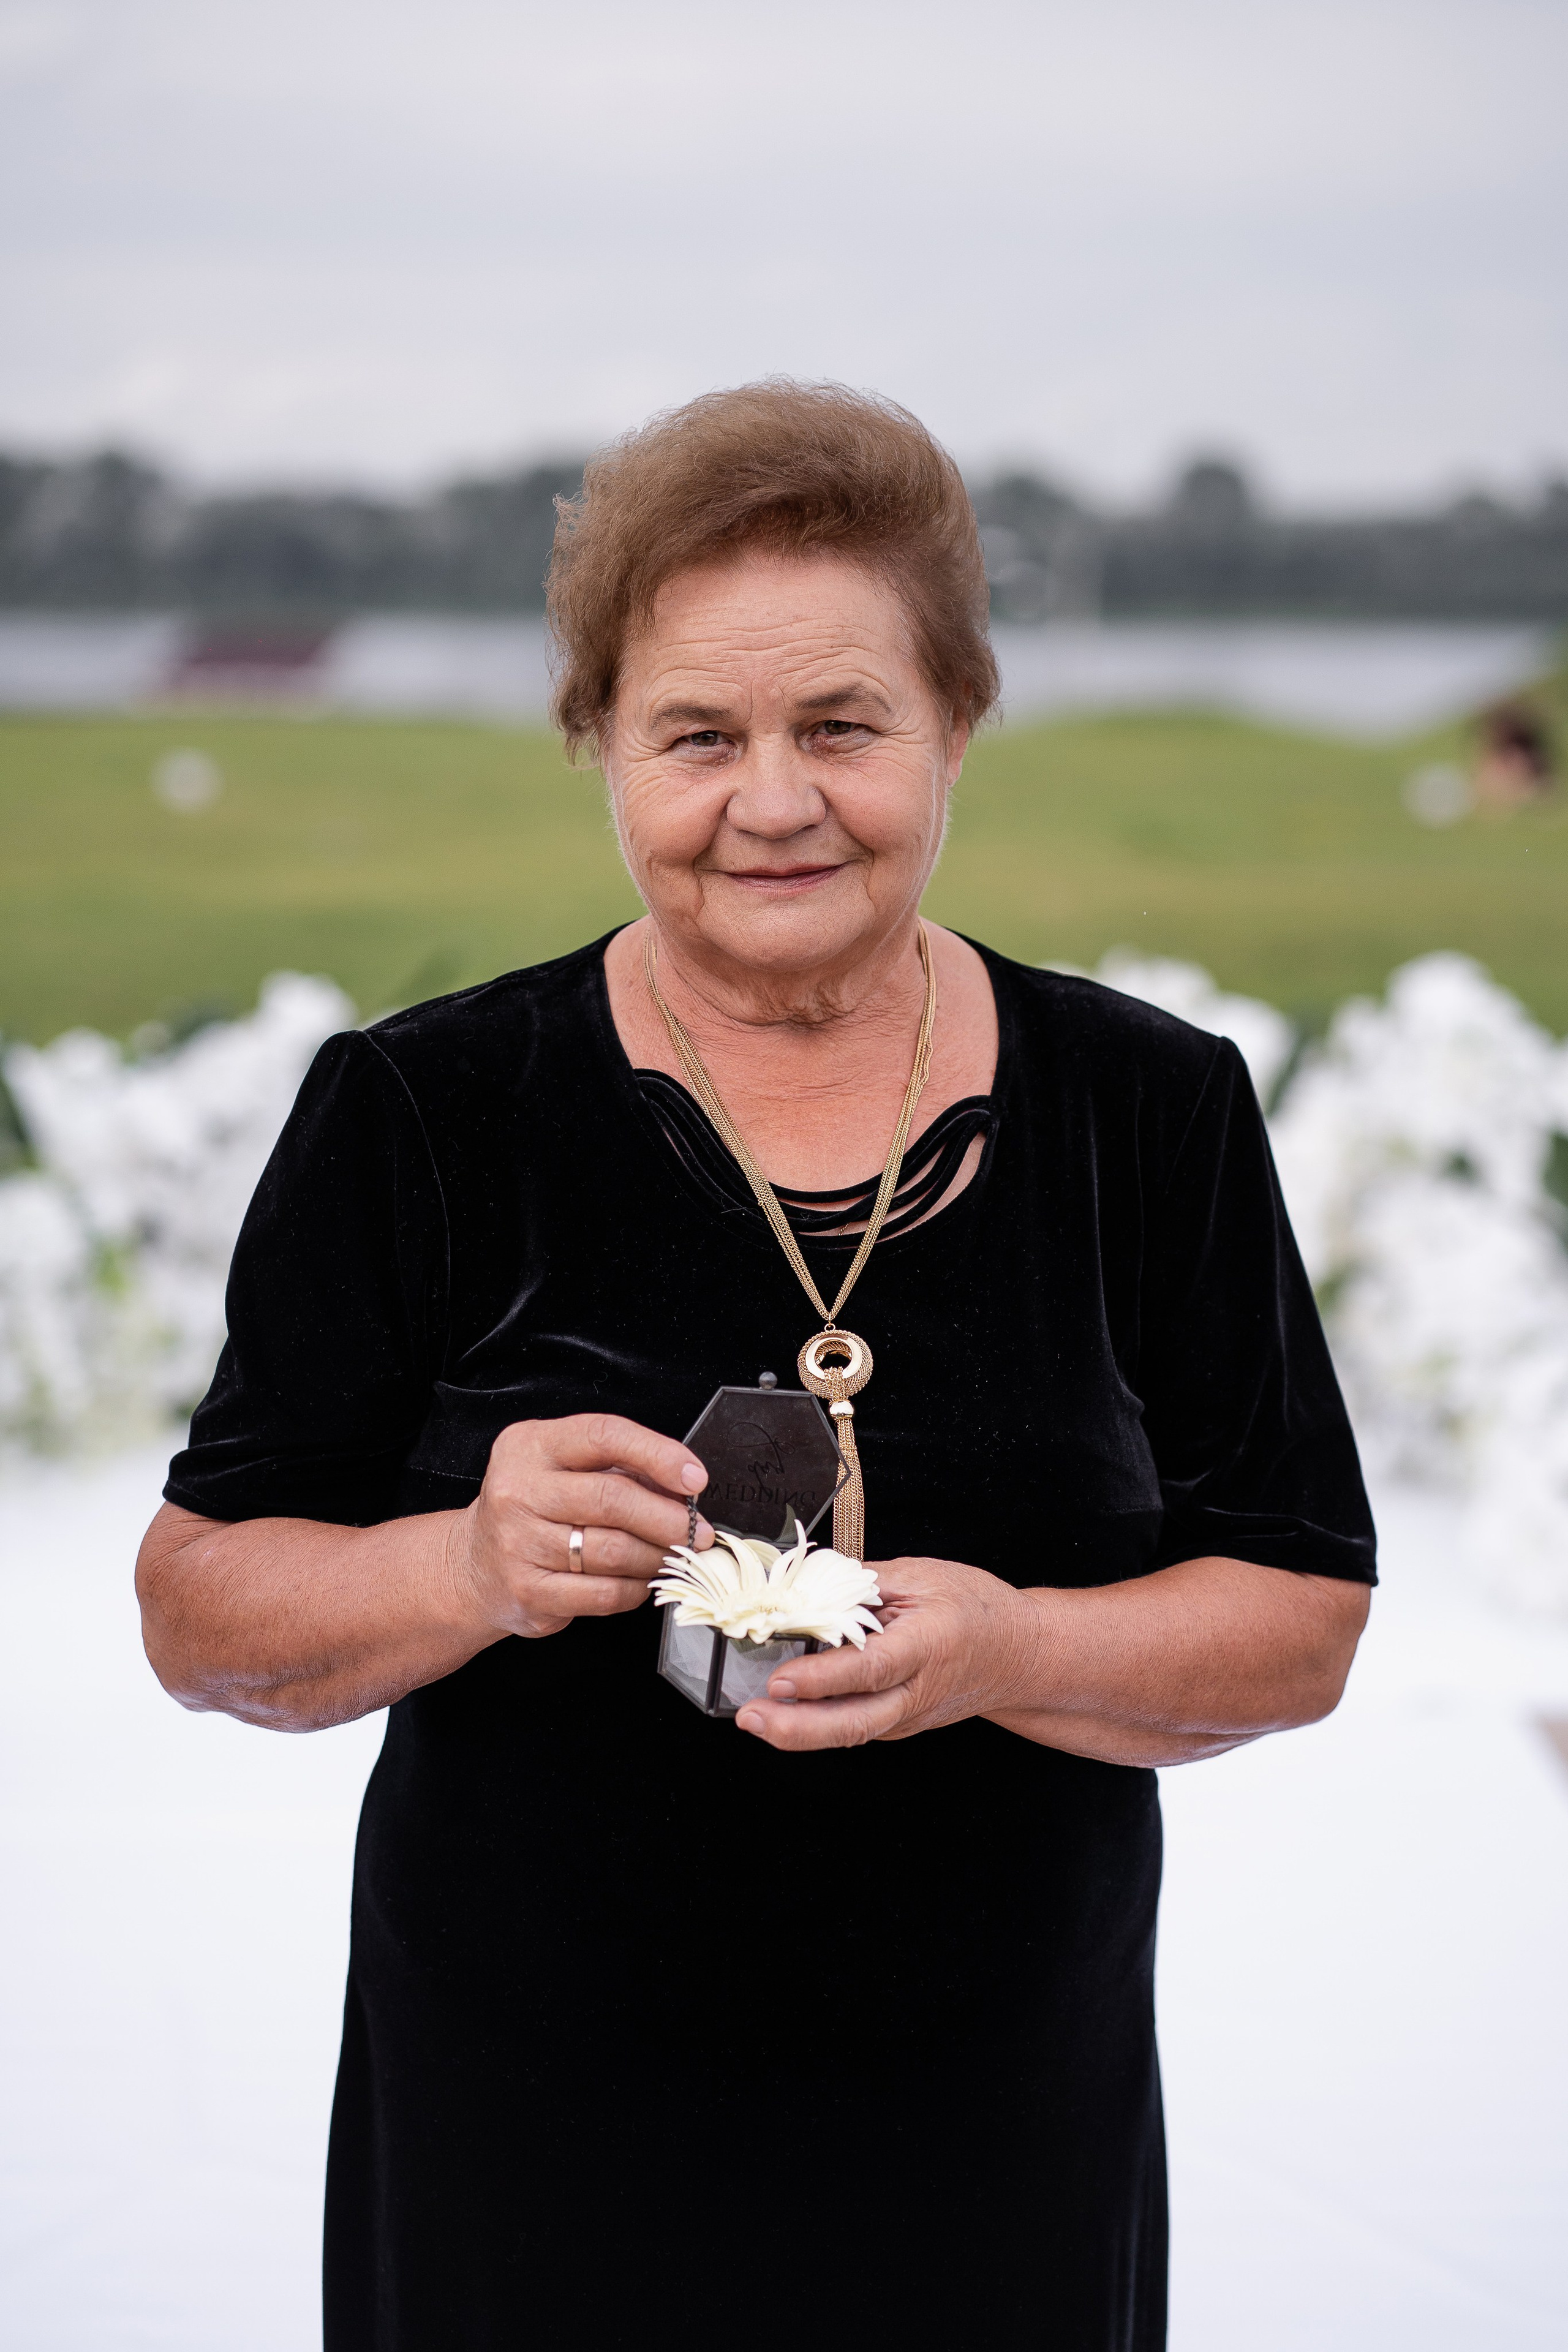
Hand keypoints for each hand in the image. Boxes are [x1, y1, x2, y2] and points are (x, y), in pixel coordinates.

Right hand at [452, 1413, 709, 1640]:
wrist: (472, 1566)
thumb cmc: (531, 1509)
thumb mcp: (561, 1467)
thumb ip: (616, 1467)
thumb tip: (683, 1486)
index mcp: (530, 1446)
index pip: (604, 1436)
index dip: (658, 1454)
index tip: (695, 1477)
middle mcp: (518, 1490)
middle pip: (612, 1498)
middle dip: (669, 1518)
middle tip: (697, 1531)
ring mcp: (518, 1544)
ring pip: (613, 1551)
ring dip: (657, 1556)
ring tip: (674, 1556)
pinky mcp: (528, 1591)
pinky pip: (602, 1593)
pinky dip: (635, 1588)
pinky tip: (642, 1580)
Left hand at [734, 1554, 1037, 1748]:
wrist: (1020, 1654)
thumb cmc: (977, 1609)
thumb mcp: (924, 1576)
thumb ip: (864, 1583)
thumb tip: (808, 1584)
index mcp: (927, 1645)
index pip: (869, 1669)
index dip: (822, 1678)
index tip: (780, 1679)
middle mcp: (917, 1691)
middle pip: (855, 1722)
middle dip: (797, 1727)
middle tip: (752, 1717)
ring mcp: (909, 1716)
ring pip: (851, 1732)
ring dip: (799, 1733)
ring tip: (754, 1720)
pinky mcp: (900, 1725)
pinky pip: (855, 1727)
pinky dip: (817, 1726)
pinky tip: (785, 1715)